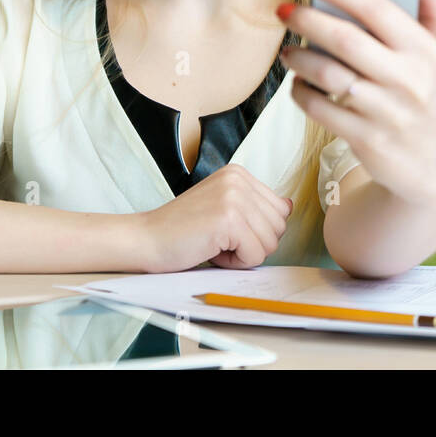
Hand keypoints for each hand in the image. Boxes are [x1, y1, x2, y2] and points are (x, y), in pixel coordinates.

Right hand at [139, 164, 292, 271]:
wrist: (147, 239)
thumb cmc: (183, 230)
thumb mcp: (224, 208)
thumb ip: (255, 206)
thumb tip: (288, 206)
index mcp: (239, 173)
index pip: (280, 210)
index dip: (256, 230)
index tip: (225, 229)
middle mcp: (239, 179)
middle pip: (279, 227)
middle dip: (252, 243)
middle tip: (218, 238)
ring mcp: (234, 197)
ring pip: (270, 243)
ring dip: (242, 254)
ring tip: (214, 243)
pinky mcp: (229, 219)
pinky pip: (255, 255)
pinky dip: (234, 263)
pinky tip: (210, 250)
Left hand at [277, 0, 435, 209]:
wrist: (432, 162)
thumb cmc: (431, 94)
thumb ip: (434, 7)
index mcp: (427, 51)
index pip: (378, 9)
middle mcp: (409, 80)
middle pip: (347, 40)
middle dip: (308, 20)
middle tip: (285, 9)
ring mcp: (387, 112)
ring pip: (330, 76)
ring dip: (299, 59)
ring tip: (287, 49)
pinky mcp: (367, 138)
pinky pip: (322, 110)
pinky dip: (302, 94)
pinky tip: (297, 83)